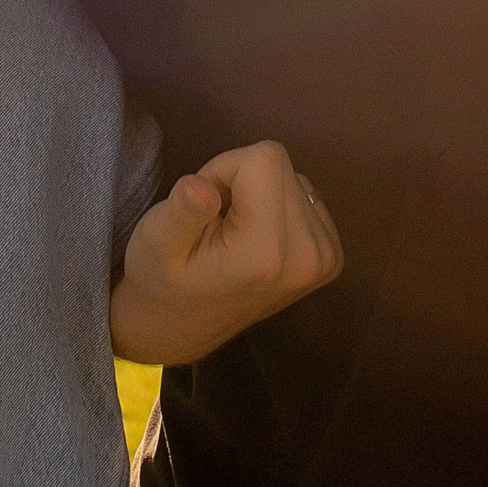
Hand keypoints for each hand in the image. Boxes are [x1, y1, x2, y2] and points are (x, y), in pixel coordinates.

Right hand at [110, 140, 344, 364]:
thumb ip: (183, 211)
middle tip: (216, 221)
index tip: (204, 206)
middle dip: (243, 180)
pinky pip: (306, 200)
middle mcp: (308, 256)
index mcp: (266, 251)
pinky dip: (279, 207)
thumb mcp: (157, 240)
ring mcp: (324, 260)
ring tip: (234, 233)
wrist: (180, 328)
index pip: (263, 158)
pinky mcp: (331, 258)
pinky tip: (257, 238)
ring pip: (294, 180)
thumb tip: (201, 186)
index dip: (224, 169)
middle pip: (281, 167)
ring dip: (262, 193)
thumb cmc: (162, 280)